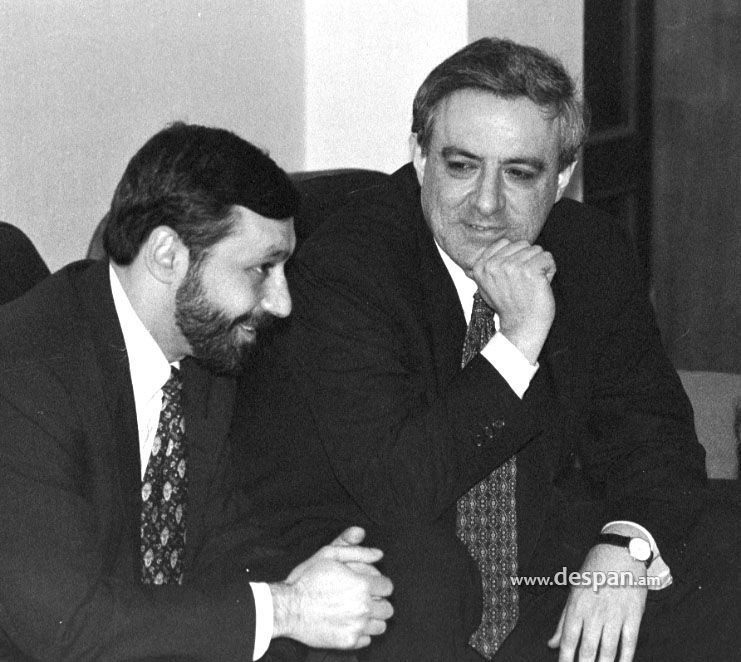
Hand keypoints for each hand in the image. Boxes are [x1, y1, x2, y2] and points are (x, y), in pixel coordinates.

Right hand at [270, 527, 393, 648]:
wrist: (288, 607)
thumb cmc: (307, 579)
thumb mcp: (329, 554)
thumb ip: (356, 550)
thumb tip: (379, 553)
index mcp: (362, 585)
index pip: (387, 586)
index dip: (378, 583)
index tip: (368, 584)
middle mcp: (364, 607)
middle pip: (388, 608)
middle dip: (378, 602)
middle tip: (363, 599)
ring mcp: (357, 627)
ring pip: (381, 625)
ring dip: (372, 618)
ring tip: (357, 612)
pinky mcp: (348, 642)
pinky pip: (367, 639)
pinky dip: (361, 632)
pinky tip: (348, 623)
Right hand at [470, 238, 555, 363]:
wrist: (522, 327)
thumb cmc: (509, 306)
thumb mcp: (487, 288)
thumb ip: (486, 270)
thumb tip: (479, 262)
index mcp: (481, 267)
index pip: (506, 243)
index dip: (515, 258)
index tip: (512, 278)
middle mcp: (494, 265)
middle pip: (523, 244)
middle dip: (528, 261)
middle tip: (523, 284)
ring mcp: (512, 267)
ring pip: (537, 250)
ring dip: (539, 267)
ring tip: (531, 285)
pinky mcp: (530, 271)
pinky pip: (548, 258)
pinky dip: (550, 271)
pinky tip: (541, 285)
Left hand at [548, 544, 647, 661]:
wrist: (619, 552)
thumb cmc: (593, 572)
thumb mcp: (573, 592)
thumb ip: (563, 621)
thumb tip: (551, 644)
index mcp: (577, 606)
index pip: (568, 640)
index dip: (566, 660)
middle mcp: (594, 612)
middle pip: (588, 649)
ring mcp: (615, 614)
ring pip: (608, 650)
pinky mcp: (633, 615)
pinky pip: (629, 643)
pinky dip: (625, 659)